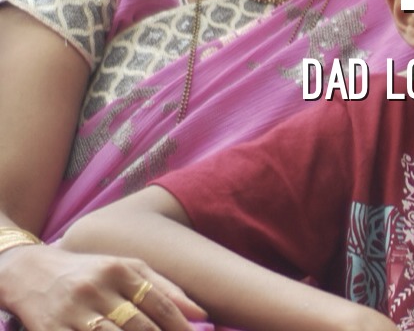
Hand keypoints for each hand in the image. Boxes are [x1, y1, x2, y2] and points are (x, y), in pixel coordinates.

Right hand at [0, 244, 204, 330]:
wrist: (32, 272)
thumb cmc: (91, 272)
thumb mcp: (128, 269)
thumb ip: (165, 288)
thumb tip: (200, 313)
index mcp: (120, 270)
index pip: (158, 304)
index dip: (179, 327)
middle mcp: (97, 289)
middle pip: (139, 325)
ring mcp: (72, 312)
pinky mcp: (51, 330)